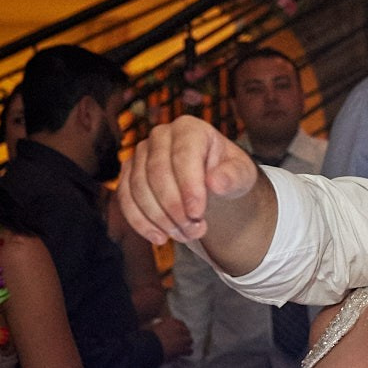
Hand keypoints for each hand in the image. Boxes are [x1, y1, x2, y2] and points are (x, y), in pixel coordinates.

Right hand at [118, 116, 261, 245]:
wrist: (210, 181)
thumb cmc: (226, 173)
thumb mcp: (241, 174)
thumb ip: (233, 176)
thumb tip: (216, 183)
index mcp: (189, 129)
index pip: (183, 155)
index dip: (188, 186)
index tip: (198, 214)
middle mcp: (160, 136)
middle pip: (157, 173)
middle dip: (174, 207)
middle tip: (194, 230)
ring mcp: (140, 154)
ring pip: (138, 188)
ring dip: (159, 218)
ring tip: (184, 236)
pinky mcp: (128, 175)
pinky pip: (126, 199)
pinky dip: (140, 222)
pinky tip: (159, 238)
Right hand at [150, 313, 192, 360]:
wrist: (150, 347)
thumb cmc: (148, 338)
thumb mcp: (152, 328)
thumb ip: (159, 326)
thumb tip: (159, 325)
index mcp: (170, 322)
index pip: (180, 323)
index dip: (180, 327)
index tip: (179, 331)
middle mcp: (178, 328)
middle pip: (186, 331)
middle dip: (184, 336)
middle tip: (181, 340)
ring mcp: (182, 338)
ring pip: (189, 340)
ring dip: (187, 343)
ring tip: (184, 347)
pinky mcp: (183, 348)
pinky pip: (189, 350)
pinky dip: (187, 352)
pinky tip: (185, 354)